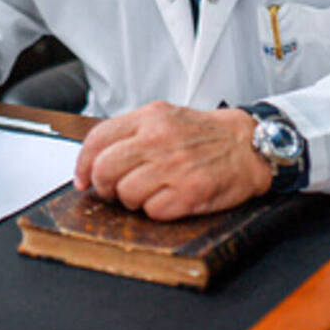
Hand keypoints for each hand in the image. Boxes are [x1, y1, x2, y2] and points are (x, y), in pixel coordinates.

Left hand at [73, 101, 271, 220]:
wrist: (247, 144)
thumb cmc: (205, 134)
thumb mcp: (165, 117)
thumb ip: (132, 132)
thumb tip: (96, 158)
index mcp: (149, 118)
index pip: (98, 139)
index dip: (82, 164)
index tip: (83, 178)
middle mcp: (158, 139)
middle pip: (104, 170)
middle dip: (104, 186)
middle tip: (113, 190)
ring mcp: (173, 166)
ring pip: (125, 193)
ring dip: (132, 200)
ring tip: (149, 192)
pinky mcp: (189, 191)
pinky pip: (152, 211)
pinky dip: (156, 211)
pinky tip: (168, 199)